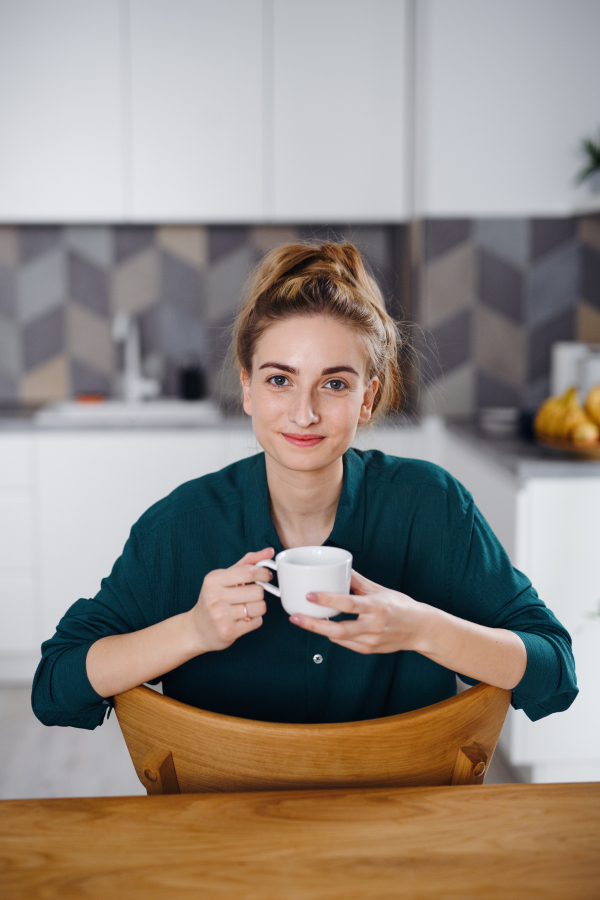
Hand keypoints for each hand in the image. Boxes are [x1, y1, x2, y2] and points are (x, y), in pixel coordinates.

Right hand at [191, 548, 273, 653]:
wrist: (196, 629)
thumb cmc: (214, 599)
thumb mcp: (225, 577)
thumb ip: (247, 562)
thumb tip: (269, 551)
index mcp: (214, 580)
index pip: (248, 571)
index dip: (263, 573)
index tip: (266, 576)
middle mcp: (215, 597)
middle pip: (257, 591)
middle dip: (259, 593)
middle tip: (251, 595)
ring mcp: (221, 616)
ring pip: (259, 607)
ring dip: (258, 608)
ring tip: (247, 607)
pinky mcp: (228, 631)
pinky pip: (257, 622)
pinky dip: (254, 620)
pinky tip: (243, 619)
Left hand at [289, 569, 425, 654]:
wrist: (421, 629)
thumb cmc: (401, 606)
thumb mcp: (380, 590)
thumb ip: (358, 581)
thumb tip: (340, 568)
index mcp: (376, 607)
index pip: (348, 604)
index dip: (327, 600)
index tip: (310, 595)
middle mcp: (373, 626)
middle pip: (338, 629)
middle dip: (313, 624)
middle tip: (294, 617)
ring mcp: (371, 641)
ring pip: (338, 638)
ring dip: (319, 628)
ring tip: (302, 619)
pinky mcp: (368, 650)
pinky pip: (344, 643)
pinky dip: (333, 635)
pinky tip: (324, 626)